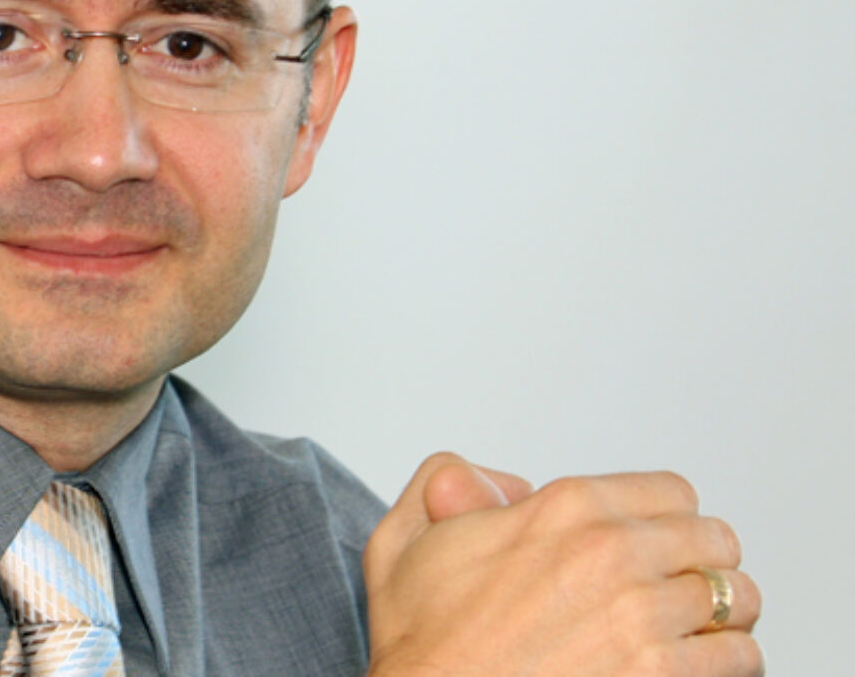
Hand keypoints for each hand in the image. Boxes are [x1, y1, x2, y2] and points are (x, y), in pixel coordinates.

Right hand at [364, 453, 762, 676]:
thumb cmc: (420, 644)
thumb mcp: (403, 541)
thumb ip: (446, 482)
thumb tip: (504, 485)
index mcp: (565, 508)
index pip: (673, 492)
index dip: (664, 518)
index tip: (654, 542)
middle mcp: (613, 553)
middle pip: (715, 539)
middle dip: (700, 561)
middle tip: (679, 585)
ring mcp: (642, 618)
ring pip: (736, 598)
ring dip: (720, 615)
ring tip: (695, 631)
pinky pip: (738, 658)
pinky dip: (728, 662)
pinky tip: (695, 667)